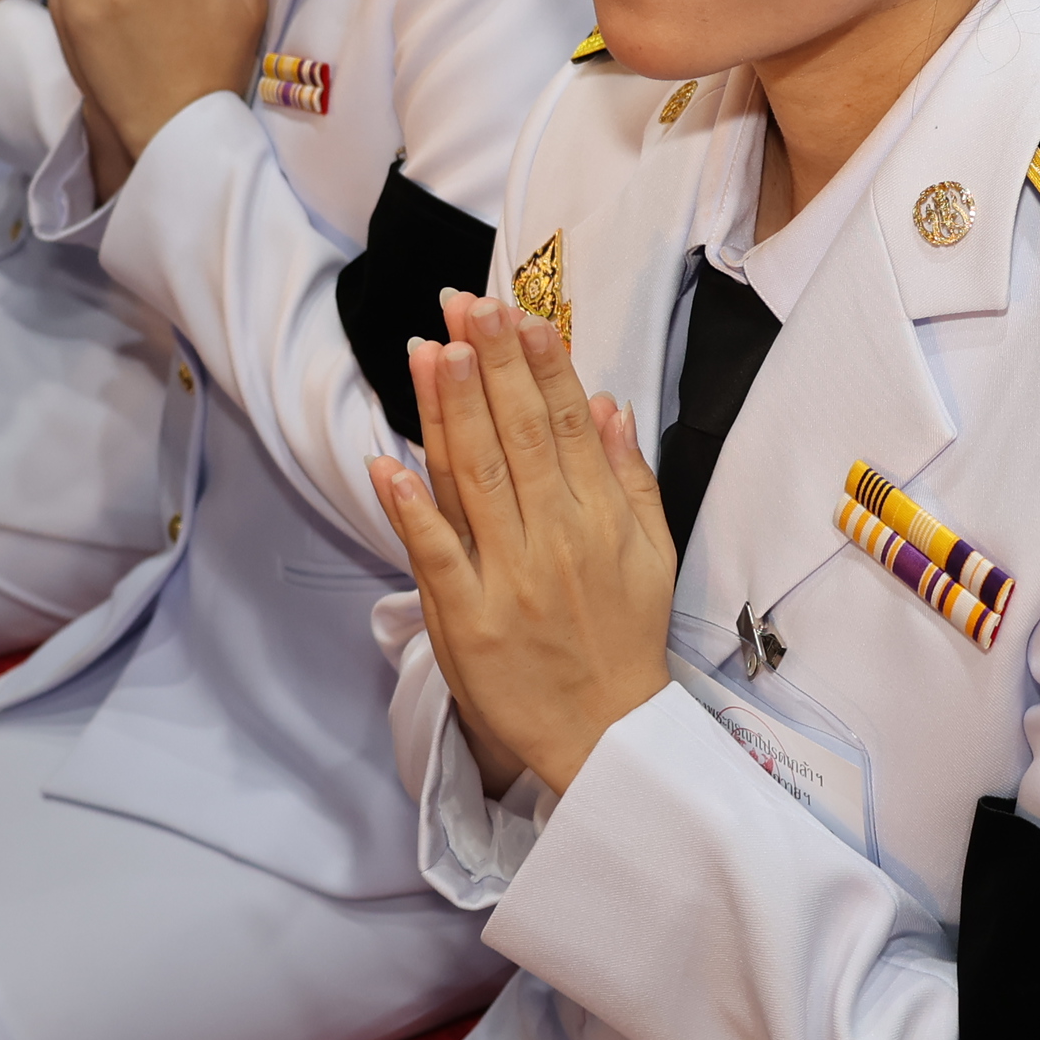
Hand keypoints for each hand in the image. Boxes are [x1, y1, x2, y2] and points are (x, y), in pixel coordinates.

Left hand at [368, 291, 677, 799]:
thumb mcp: (652, 554)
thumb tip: (608, 404)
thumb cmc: (624, 639)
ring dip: (452, 412)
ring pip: (475, 480)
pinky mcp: (468, 620)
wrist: (607, 735)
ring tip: (432, 350)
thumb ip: (631, 478)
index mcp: (601, 520)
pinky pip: (436, 556)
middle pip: (519, 436)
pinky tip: (387, 462)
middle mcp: (556, 539)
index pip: (568, 425)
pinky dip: (411, 509)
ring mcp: (509, 578)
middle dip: (491, 365)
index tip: (520, 313)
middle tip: (467, 305)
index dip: (543, 365)